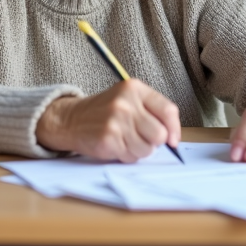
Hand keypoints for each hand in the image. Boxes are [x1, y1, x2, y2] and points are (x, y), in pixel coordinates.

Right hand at [36, 79, 181, 162]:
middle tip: (140, 137)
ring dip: (139, 150)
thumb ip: (151, 111)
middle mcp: (125, 103)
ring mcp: (115, 121)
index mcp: (134, 88)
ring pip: (147, 149)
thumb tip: (172, 137)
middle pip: (160, 134)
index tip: (172, 139)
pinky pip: (131, 157)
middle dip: (153, 141)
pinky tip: (115, 145)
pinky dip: (126, 155)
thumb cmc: (104, 111)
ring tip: (125, 140)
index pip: (168, 110)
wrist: (71, 119)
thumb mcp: (128, 99)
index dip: (174, 129)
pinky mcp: (108, 139)